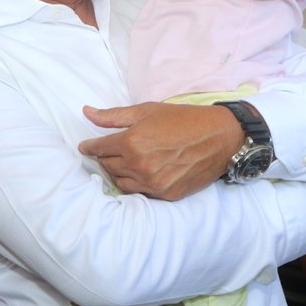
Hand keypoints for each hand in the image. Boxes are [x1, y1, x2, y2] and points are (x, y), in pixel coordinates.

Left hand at [76, 102, 243, 200]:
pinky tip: (140, 172)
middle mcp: (139, 166)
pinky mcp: (166, 194)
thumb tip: (86, 112)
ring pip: (121, 183)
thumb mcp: (146, 111)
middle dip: (105, 157)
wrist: (219, 137)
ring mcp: (153, 183)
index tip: (85, 147)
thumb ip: (113, 116)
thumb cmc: (182, 119)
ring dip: (118, 172)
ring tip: (124, 162)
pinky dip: (136, 183)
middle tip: (108, 151)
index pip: (98, 149)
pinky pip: (140, 192)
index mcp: (131, 142)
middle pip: (107, 166)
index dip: (89, 147)